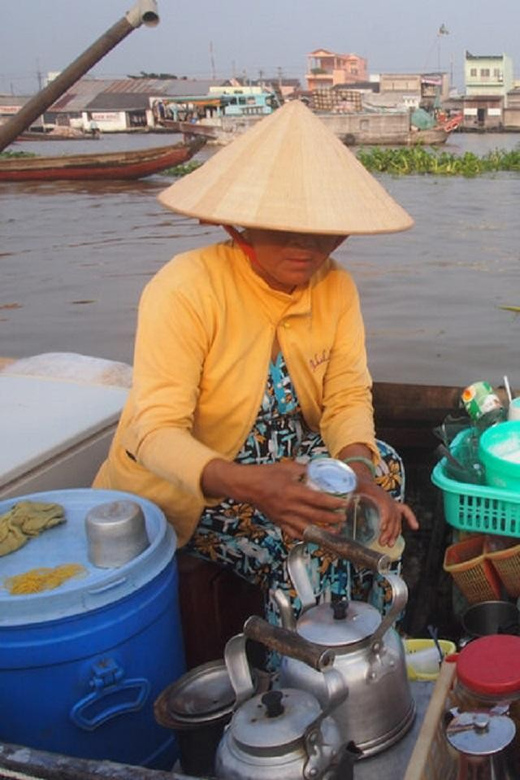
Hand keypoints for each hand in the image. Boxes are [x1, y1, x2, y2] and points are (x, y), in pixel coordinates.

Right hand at [201, 458, 348, 539]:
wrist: (246, 485)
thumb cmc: (264, 474)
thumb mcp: (286, 467)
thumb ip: (303, 470)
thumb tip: (317, 470)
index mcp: (292, 491)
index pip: (318, 500)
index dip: (333, 503)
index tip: (343, 504)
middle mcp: (289, 506)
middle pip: (316, 516)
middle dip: (332, 519)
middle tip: (343, 518)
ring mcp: (283, 516)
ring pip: (306, 528)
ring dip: (322, 531)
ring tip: (334, 531)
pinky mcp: (278, 522)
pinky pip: (293, 533)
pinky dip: (304, 536)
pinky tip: (313, 536)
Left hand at [352, 476, 418, 546]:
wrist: (361, 478)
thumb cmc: (355, 484)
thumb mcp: (350, 489)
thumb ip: (347, 499)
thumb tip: (342, 511)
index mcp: (376, 493)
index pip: (385, 505)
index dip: (385, 517)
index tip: (382, 528)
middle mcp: (386, 498)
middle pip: (392, 515)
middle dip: (389, 530)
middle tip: (382, 542)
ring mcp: (391, 501)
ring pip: (397, 518)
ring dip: (395, 532)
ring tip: (389, 544)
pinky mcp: (393, 504)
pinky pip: (405, 511)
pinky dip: (411, 518)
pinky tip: (415, 527)